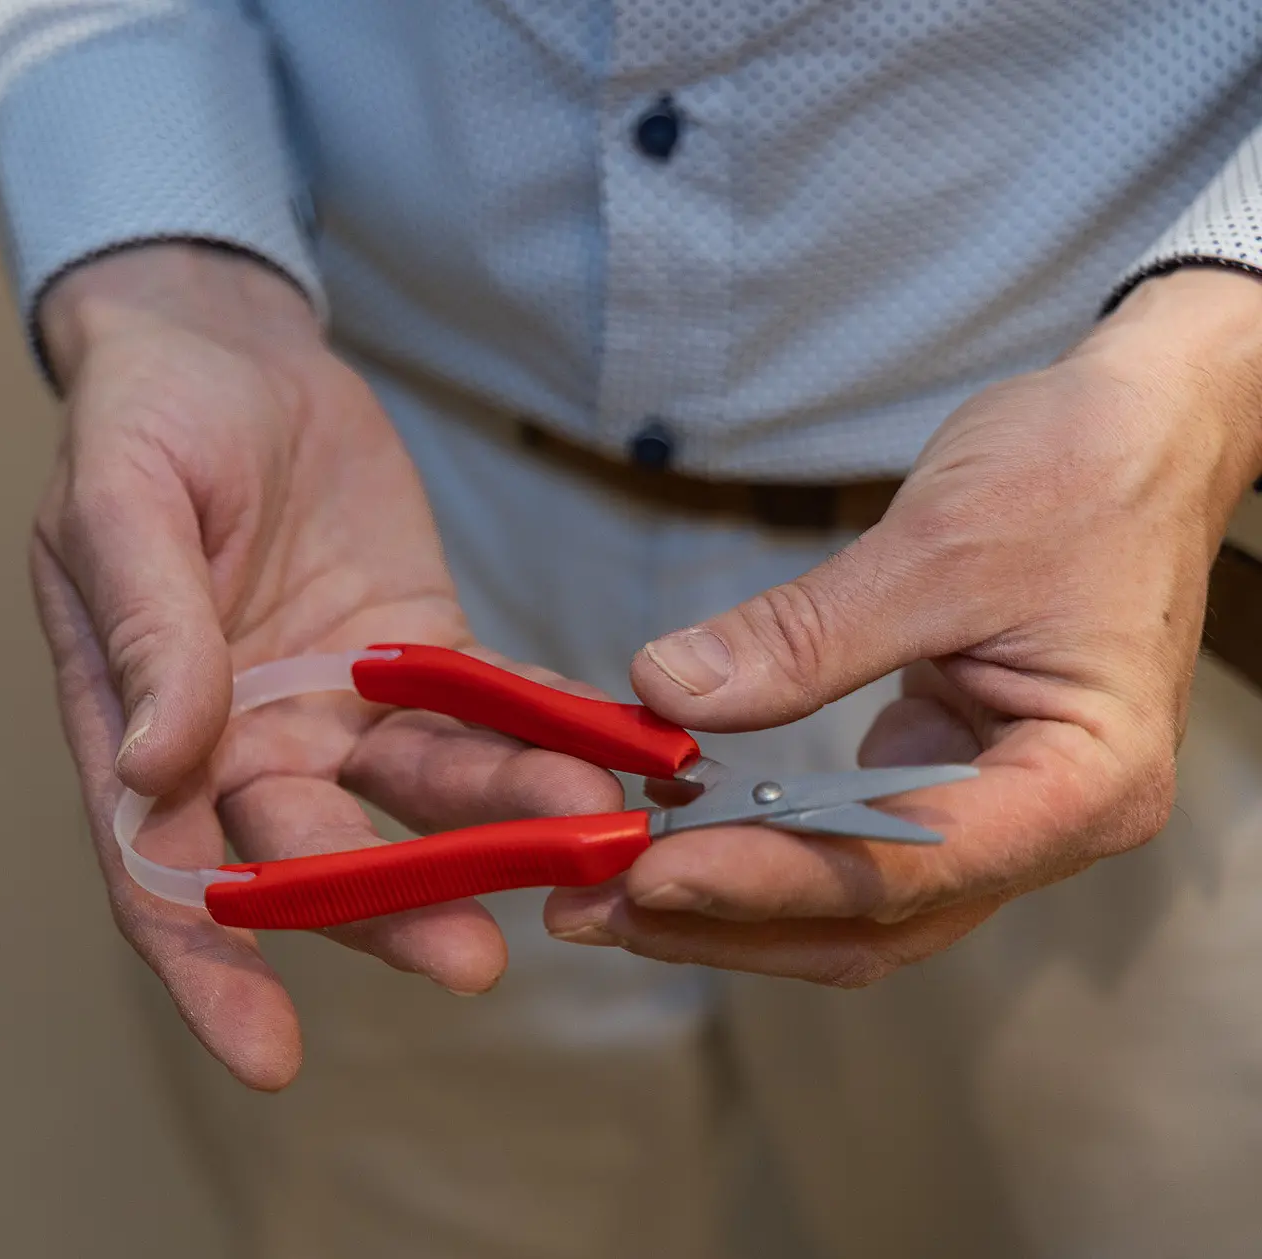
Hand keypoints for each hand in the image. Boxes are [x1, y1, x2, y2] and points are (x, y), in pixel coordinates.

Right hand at [34, 243, 622, 1087]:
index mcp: (135, 732)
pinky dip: (540, 744)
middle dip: (384, 912)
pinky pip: (483, 717)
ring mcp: (334, 712)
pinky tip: (608, 765)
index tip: (269, 1055)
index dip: (209, 969)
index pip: (163, 875)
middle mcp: (238, 748)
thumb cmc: (141, 422)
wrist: (226, 344)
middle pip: (307, 860)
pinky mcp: (418, 660)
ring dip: (490, 836)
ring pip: (415, 804)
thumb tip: (155, 766)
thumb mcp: (121, 507)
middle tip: (469, 951)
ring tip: (578, 839)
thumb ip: (148, 635)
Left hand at [544, 267, 1261, 984]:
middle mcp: (1047, 826)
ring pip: (850, 904)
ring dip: (725, 904)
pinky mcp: (948, 776)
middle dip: (721, 922)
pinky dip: (754, 846)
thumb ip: (804, 636)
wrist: (1148, 428)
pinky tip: (664, 829)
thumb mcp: (937, 545)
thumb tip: (667, 691)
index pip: (902, 870)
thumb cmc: (1082, 474)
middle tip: (586, 906)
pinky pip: (843, 843)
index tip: (646, 871)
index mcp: (1083, 785)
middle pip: (868, 922)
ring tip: (597, 890)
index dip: (764, 881)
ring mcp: (999, 812)